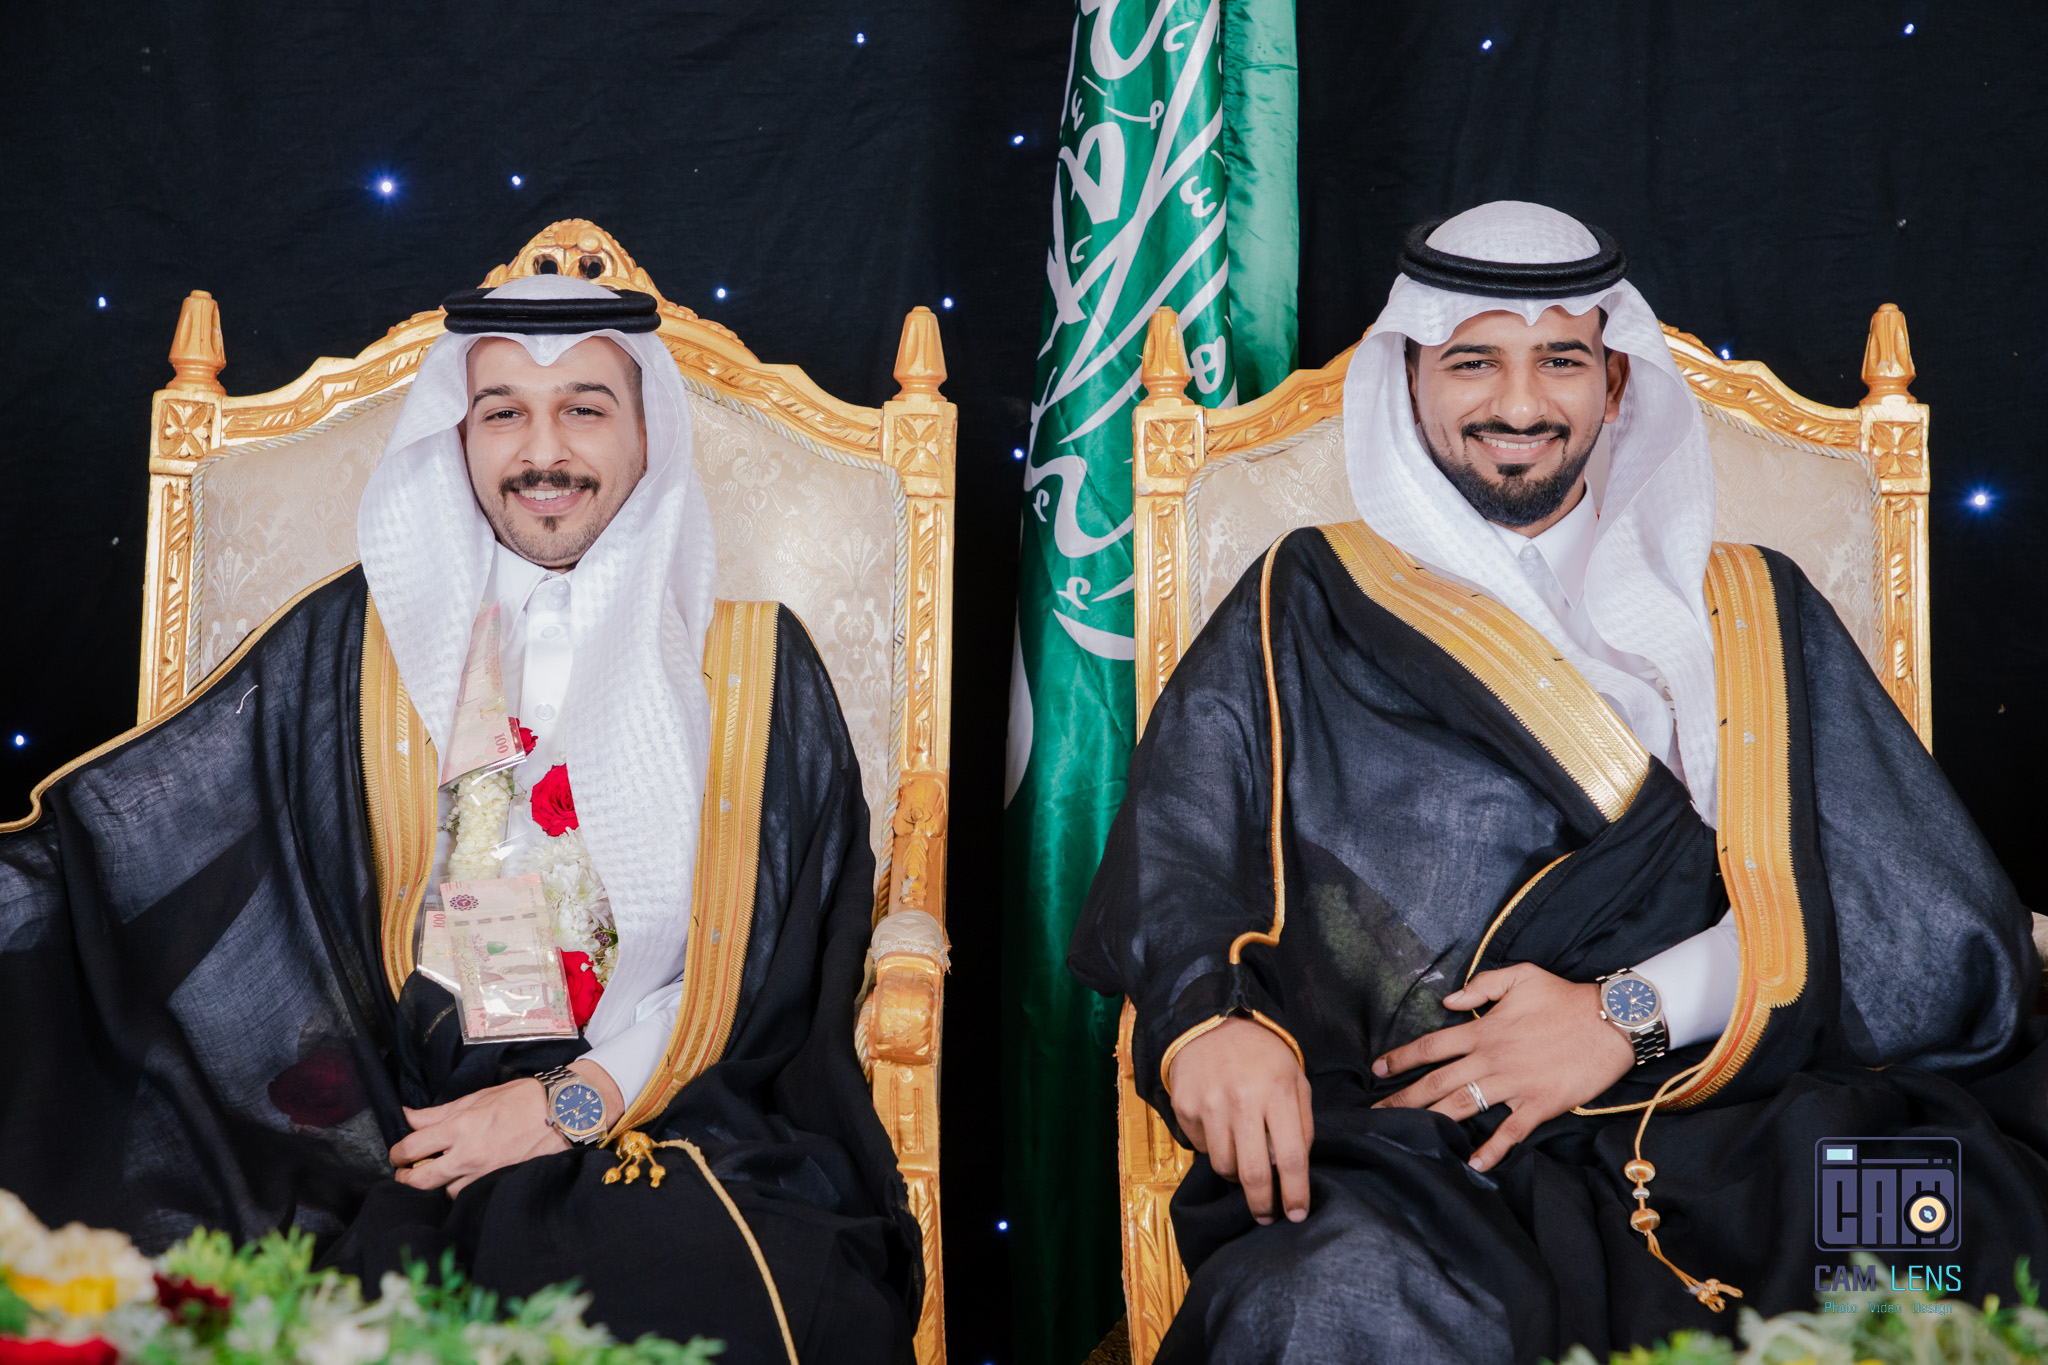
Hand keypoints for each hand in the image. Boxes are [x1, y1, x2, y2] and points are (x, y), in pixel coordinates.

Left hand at [391, 1059, 622, 1196]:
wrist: (563, 1113)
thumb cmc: (522, 1099)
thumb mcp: (478, 1097)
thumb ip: (440, 1112)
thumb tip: (407, 1117)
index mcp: (460, 1127)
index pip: (411, 1147)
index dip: (397, 1153)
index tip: (398, 1153)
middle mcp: (468, 1155)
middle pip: (420, 1180)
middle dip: (406, 1178)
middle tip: (406, 1172)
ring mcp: (484, 1173)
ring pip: (446, 1192)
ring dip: (439, 1185)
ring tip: (441, 1173)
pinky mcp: (499, 1183)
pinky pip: (471, 1194)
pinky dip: (463, 1189)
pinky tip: (465, 1179)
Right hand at [1166, 1018, 1314, 1225]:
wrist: (1211, 1023)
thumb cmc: (1262, 1056)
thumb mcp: (1295, 1079)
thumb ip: (1301, 1124)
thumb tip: (1293, 1170)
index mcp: (1278, 1092)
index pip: (1291, 1157)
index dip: (1296, 1193)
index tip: (1297, 1214)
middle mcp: (1242, 1100)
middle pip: (1254, 1173)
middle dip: (1263, 1204)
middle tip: (1268, 1216)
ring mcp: (1209, 1105)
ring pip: (1224, 1166)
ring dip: (1237, 1175)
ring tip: (1244, 1164)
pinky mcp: (1186, 1108)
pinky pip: (1202, 1148)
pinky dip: (1215, 1149)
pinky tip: (1222, 1130)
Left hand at [1371, 963, 1632, 1172]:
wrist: (1612, 1021)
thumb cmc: (1564, 997)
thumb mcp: (1520, 976)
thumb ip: (1480, 986)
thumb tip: (1448, 1000)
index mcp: (1483, 1031)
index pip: (1431, 1046)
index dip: (1401, 1058)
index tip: (1377, 1070)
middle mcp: (1492, 1059)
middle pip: (1437, 1081)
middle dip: (1403, 1097)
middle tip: (1375, 1113)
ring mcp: (1514, 1084)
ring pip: (1463, 1105)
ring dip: (1431, 1121)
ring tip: (1404, 1135)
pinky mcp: (1539, 1103)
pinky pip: (1510, 1130)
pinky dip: (1492, 1148)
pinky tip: (1473, 1163)